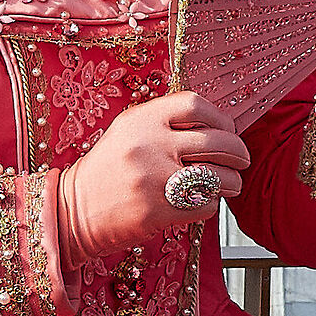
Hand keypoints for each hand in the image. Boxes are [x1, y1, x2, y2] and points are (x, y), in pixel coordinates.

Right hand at [58, 92, 250, 262]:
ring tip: (229, 184)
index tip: (228, 128)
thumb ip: (166, 122)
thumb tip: (217, 124)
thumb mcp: (129, 130)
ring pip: (216, 176)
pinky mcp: (157, 211)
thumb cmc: (107, 170)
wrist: (73, 209)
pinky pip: (203, 205)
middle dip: (238, 151)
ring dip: (231, 182)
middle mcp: (150, 144)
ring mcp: (154, 178)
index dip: (220, 116)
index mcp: (143, 118)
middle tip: (242, 159)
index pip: (195, 105)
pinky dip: (209, 205)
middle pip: (216, 141)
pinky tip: (201, 202)